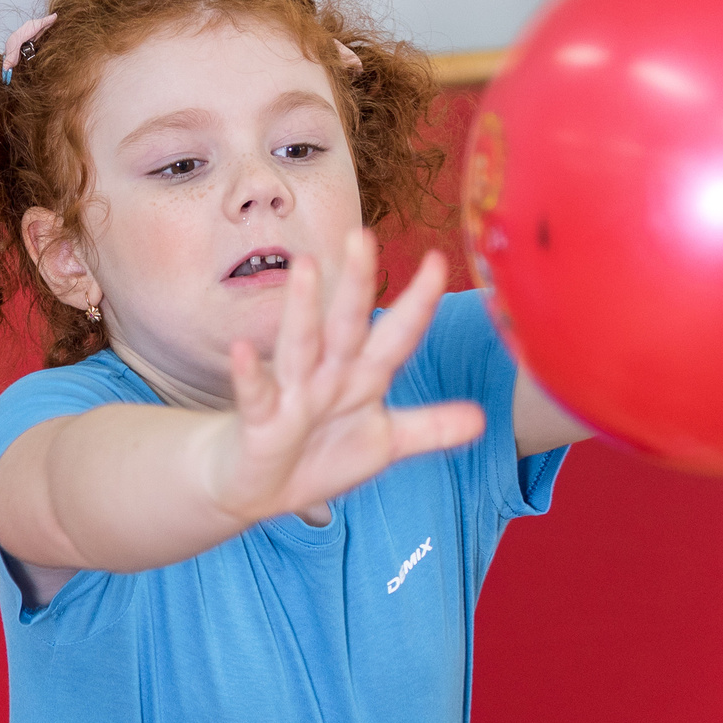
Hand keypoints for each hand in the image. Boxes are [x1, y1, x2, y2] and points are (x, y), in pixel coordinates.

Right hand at [213, 228, 484, 521]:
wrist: (260, 487)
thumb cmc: (320, 454)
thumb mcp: (384, 444)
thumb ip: (430, 428)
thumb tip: (482, 420)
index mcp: (364, 376)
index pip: (397, 334)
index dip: (418, 302)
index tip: (438, 261)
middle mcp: (329, 374)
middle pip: (347, 323)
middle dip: (356, 282)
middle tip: (362, 236)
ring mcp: (293, 392)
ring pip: (300, 345)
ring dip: (303, 308)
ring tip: (304, 266)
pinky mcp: (260, 420)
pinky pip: (255, 394)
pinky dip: (248, 374)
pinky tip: (240, 350)